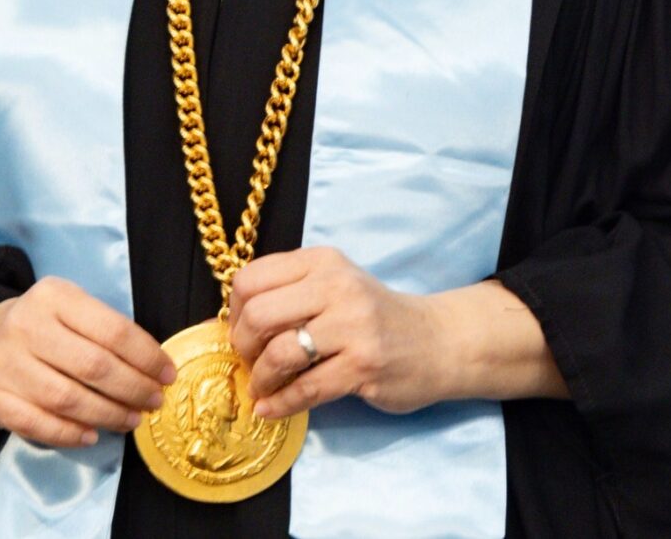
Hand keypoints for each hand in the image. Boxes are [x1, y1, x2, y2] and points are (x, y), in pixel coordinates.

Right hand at [0, 276, 176, 447]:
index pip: (112, 330)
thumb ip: (103, 329)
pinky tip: (92, 436)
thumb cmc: (39, 325)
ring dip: (108, 414)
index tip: (167, 374)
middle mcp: (27, 326)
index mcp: (54, 296)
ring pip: (69, 399)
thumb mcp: (68, 307)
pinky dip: (69, 435)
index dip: (146, 356)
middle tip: (154, 402)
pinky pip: (38, 424)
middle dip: (133, 389)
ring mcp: (6, 364)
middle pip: (95, 367)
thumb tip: (153, 366)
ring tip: (131, 420)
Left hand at [227, 247, 445, 419]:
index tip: (242, 330)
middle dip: (243, 346)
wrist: (436, 340)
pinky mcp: (363, 366)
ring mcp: (352, 326)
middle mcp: (336, 286)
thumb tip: (233, 319)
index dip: (236, 310)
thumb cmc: (374, 314)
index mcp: (321, 261)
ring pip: (280, 353)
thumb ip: (292, 291)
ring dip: (261, 379)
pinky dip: (280, 404)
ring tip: (262, 387)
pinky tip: (270, 409)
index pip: (251, 278)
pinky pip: (306, 389)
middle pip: (259, 314)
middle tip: (249, 361)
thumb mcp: (334, 285)